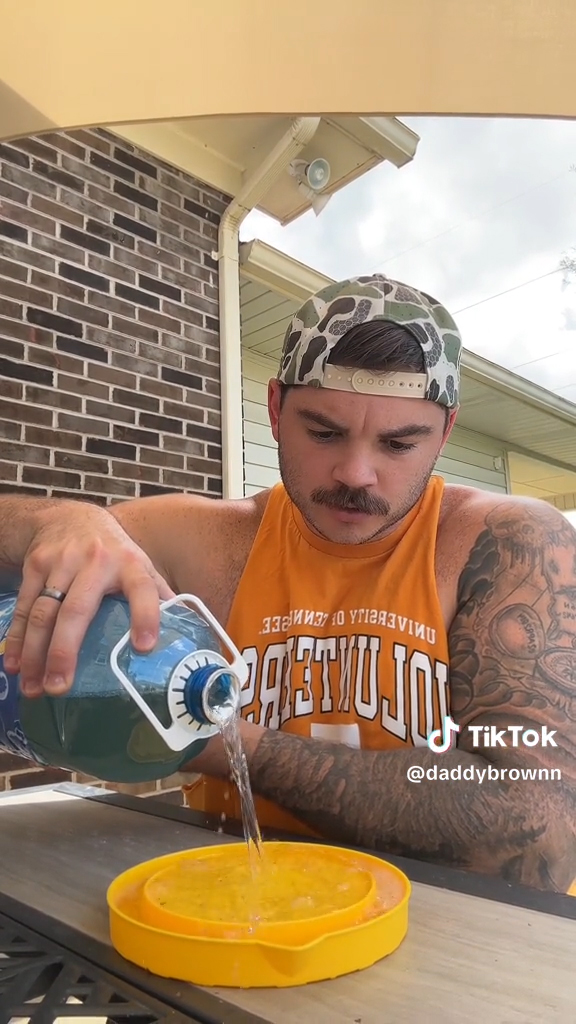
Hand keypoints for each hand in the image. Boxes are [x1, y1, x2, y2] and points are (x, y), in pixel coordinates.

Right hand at [3, 504, 173, 696]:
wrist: (70, 517)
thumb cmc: (113, 551)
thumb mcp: (140, 565)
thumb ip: (159, 595)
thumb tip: (188, 630)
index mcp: (130, 565)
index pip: (143, 589)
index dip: (146, 616)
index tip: (143, 647)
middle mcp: (96, 561)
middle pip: (77, 611)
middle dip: (65, 652)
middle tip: (60, 687)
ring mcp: (62, 562)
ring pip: (45, 613)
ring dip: (35, 653)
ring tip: (33, 687)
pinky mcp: (36, 565)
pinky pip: (25, 608)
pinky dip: (17, 639)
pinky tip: (14, 664)